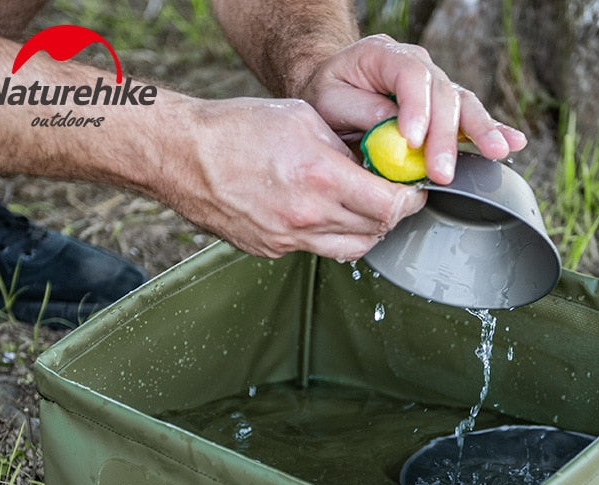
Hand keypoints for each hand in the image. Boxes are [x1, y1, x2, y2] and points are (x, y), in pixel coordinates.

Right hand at [160, 96, 424, 260]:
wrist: (184, 156)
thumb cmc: (237, 129)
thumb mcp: (303, 120)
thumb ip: (345, 148)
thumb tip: (372, 166)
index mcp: (319, 177)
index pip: (389, 206)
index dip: (410, 201)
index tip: (413, 192)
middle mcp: (306, 217)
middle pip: (375, 232)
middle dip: (393, 216)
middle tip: (394, 199)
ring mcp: (288, 240)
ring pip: (351, 249)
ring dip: (367, 232)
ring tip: (364, 211)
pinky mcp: (272, 250)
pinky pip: (317, 250)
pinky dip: (331, 236)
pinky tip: (324, 215)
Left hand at [300, 34, 526, 183]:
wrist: (332, 91)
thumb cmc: (328, 96)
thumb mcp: (328, 101)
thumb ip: (360, 111)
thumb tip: (392, 127)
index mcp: (385, 55)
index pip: (411, 75)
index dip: (417, 108)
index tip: (412, 141)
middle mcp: (417, 65)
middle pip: (443, 94)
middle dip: (445, 136)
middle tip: (442, 171)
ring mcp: (435, 85)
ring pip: (464, 104)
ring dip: (479, 132)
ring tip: (495, 152)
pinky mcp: (444, 109)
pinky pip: (470, 117)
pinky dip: (493, 130)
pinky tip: (513, 142)